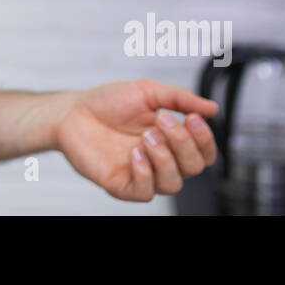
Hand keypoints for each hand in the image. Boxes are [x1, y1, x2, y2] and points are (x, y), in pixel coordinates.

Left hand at [55, 79, 218, 200]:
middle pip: (194, 168)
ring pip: (173, 184)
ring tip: (145, 136)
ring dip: (164, 157)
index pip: (204, 153)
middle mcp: (160, 160)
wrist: (73, 112)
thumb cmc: (108, 102)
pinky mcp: (122, 185)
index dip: (205, 139)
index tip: (192, 117)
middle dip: (182, 143)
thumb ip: (180, 99)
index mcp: (171, 140)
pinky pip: (146, 193)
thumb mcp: (147, 91)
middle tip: (160, 121)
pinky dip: (145, 173)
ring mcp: (142, 174)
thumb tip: (212, 109)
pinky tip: (134, 154)